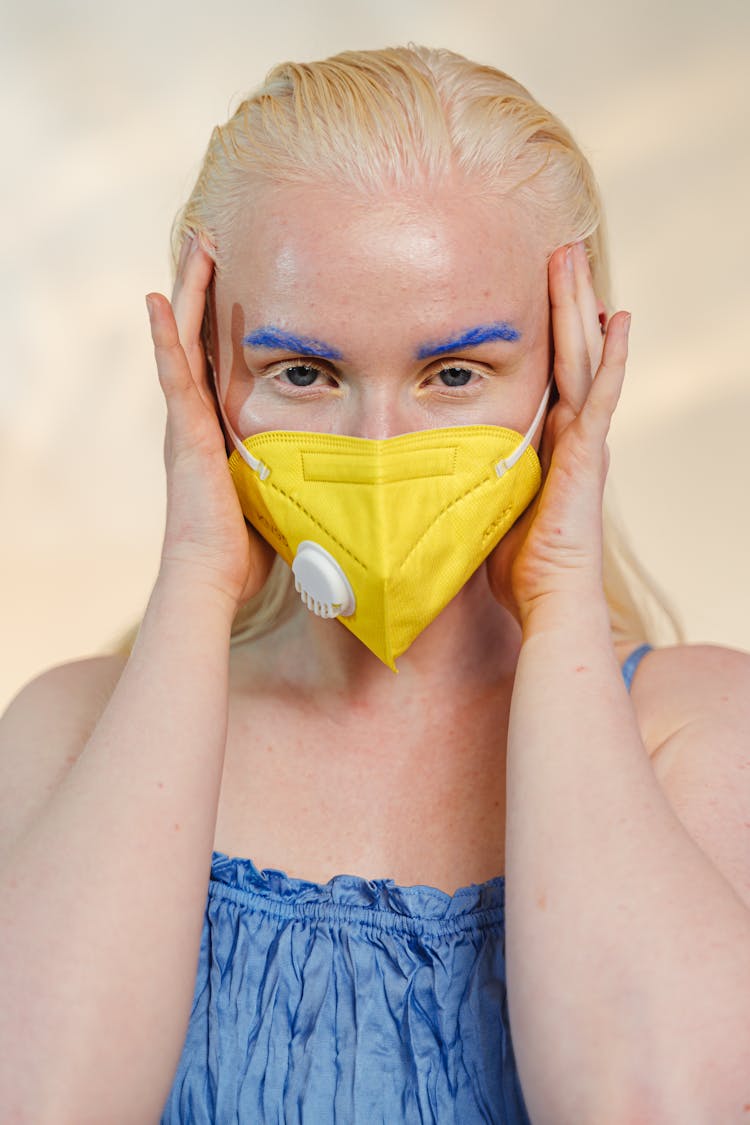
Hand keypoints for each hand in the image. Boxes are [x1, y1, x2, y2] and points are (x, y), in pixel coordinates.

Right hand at [147, 235, 273, 609]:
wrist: (215, 578)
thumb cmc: (248, 550)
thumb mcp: (281, 497)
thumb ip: (299, 475)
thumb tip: (345, 474)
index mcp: (217, 432)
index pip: (217, 362)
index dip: (220, 322)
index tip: (235, 282)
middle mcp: (197, 421)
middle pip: (197, 339)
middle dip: (203, 291)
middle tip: (211, 243)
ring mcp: (187, 424)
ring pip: (183, 343)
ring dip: (187, 294)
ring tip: (194, 246)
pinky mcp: (185, 434)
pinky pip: (173, 374)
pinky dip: (163, 336)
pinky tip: (156, 299)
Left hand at [486, 241, 629, 628]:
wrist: (547, 602)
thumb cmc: (517, 568)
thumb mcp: (485, 509)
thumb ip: (472, 481)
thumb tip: (429, 472)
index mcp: (549, 445)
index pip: (550, 373)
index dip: (548, 331)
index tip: (537, 289)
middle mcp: (573, 436)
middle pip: (570, 353)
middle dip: (564, 301)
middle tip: (559, 250)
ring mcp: (585, 443)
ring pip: (585, 360)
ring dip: (581, 308)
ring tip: (575, 258)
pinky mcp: (589, 455)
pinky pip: (601, 395)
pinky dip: (610, 357)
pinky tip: (617, 319)